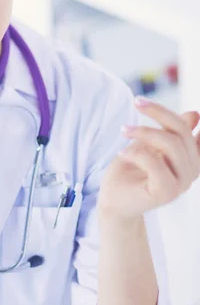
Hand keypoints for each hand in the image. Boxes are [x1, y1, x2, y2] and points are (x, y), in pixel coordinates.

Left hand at [99, 97, 199, 218]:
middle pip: (181, 131)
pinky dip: (135, 153)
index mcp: (192, 158)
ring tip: (124, 130)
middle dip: (158, 112)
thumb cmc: (130, 172)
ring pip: (170, 144)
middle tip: (137, 102)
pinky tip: (122, 153)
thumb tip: (195, 113)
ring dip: (143, 131)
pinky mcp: (166, 192)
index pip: (191, 128)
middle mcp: (192, 171)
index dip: (188, 115)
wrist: (113, 201)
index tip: (166, 103)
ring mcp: (181, 183)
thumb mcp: (150, 145)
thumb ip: (171, 132)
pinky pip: (155, 162)